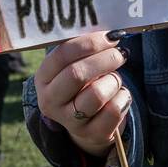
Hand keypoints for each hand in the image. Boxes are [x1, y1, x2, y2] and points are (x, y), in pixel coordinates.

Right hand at [34, 31, 131, 158]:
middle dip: (104, 59)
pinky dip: (123, 97)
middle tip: (120, 53)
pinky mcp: (92, 134)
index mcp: (44, 78)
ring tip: (114, 79)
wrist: (88, 123)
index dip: (89, 43)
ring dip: (114, 81)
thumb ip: (85, 50)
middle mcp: (50, 101)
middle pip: (77, 74)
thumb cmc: (84, 84)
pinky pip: (113, 110)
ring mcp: (70, 121)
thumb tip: (110, 32)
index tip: (110, 36)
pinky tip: (119, 95)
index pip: (62, 55)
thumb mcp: (76, 66)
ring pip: (97, 94)